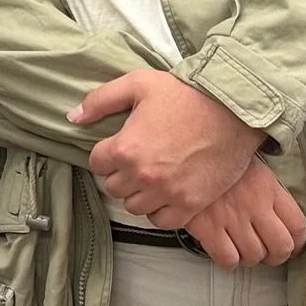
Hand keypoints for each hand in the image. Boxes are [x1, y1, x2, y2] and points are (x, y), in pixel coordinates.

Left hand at [71, 71, 263, 226]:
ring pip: (134, 206)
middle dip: (119, 173)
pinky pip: (161, 221)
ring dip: (136, 193)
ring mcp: (168, 193)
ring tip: (148, 177)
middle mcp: (143, 175)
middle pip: (112, 187)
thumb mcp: (136, 84)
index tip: (117, 147)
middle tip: (134, 160)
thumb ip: (99, 101)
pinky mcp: (191, 204)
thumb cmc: (184, 94)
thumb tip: (73, 117)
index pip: (96, 163)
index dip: (105, 154)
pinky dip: (158, 210)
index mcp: (126, 147)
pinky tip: (164, 193)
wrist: (232, 110)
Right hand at [183, 158, 305, 268]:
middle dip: (274, 256)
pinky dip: (227, 260)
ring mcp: (231, 217)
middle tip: (265, 253)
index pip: (297, 226)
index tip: (289, 245)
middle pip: (280, 247)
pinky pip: (227, 258)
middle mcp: (254, 204)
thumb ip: (266, 189)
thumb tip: (277, 213)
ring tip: (239, 249)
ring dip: (248, 258)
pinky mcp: (207, 226)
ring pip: (254, 256)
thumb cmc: (211, 157)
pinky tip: (222, 250)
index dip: (296, 243)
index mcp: (267, 187)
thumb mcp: (247, 164)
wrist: (178, 148)